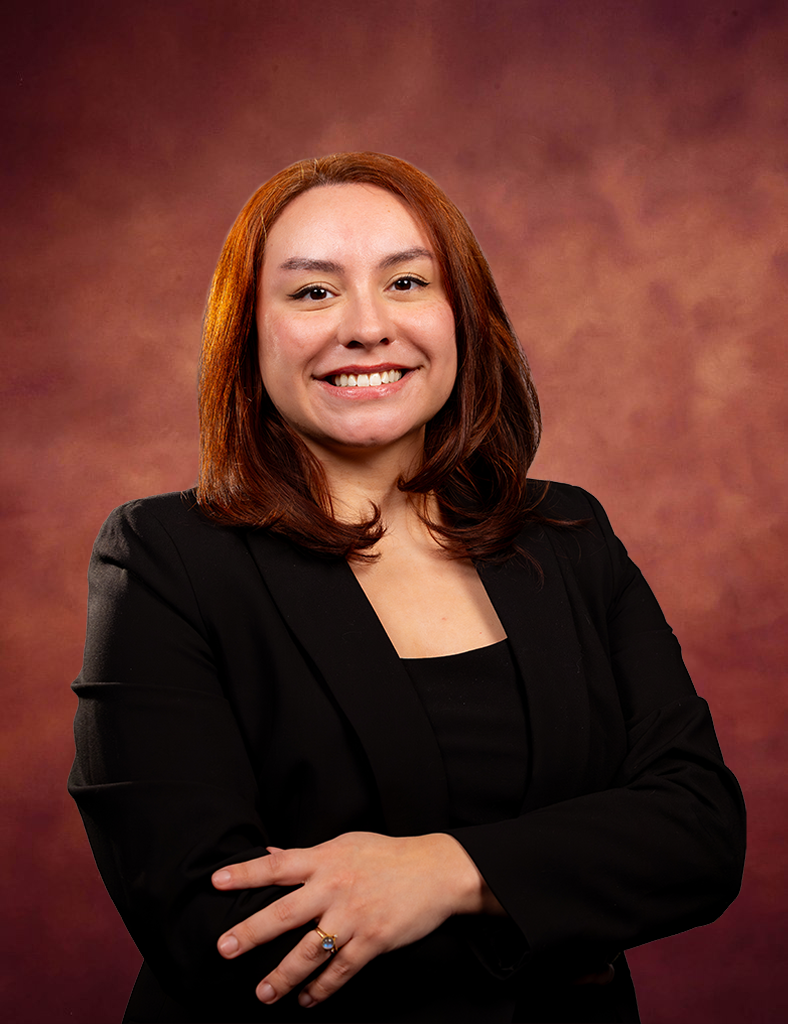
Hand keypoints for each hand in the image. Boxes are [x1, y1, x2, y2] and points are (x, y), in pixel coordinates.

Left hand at [212, 831, 498, 1007]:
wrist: (436, 870)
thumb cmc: (388, 855)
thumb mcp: (346, 843)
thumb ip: (307, 854)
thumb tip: (271, 852)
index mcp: (325, 859)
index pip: (277, 865)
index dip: (246, 872)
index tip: (217, 881)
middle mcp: (335, 887)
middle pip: (285, 913)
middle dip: (252, 932)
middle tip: (224, 948)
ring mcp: (354, 916)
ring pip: (310, 951)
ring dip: (283, 975)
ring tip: (262, 992)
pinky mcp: (373, 940)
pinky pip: (341, 970)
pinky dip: (322, 988)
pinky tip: (307, 999)